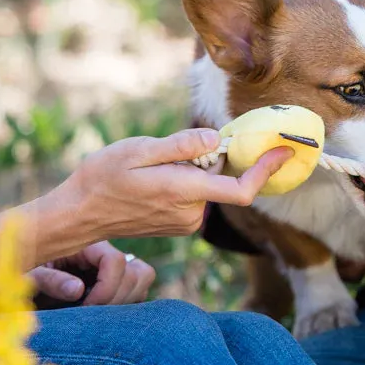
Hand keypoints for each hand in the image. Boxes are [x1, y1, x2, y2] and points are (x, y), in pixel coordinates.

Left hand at [28, 241, 155, 306]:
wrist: (16, 278)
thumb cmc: (18, 272)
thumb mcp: (27, 274)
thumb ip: (51, 279)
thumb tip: (78, 290)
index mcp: (85, 244)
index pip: (116, 262)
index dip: (106, 289)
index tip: (85, 308)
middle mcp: (104, 253)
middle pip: (139, 272)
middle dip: (118, 298)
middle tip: (91, 315)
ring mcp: (112, 267)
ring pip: (143, 280)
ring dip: (125, 301)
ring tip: (96, 314)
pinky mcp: (114, 282)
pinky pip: (137, 291)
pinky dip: (126, 305)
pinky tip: (100, 314)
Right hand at [50, 128, 293, 241]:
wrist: (79, 214)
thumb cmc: (102, 178)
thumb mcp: (137, 151)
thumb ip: (180, 146)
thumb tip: (216, 140)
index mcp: (184, 192)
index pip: (241, 189)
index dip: (266, 170)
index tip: (284, 151)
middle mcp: (191, 212)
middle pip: (221, 178)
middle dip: (210, 158)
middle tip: (169, 148)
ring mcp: (185, 222)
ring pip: (206, 185)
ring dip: (192, 169)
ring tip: (150, 166)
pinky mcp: (178, 225)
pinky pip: (195, 195)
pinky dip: (185, 180)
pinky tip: (152, 178)